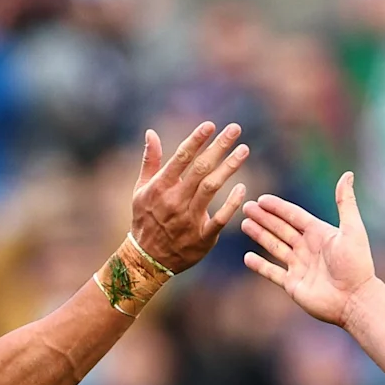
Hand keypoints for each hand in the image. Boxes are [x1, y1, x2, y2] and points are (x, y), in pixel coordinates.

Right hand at [130, 122, 248, 272]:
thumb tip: (151, 132)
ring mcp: (189, 219)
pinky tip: (242, 188)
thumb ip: (150, 161)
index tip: (211, 125)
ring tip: (244, 150)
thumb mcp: (141, 189)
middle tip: (235, 128)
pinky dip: (232, 203)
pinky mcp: (202, 237)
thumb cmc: (145, 219)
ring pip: (212, 188)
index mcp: (160, 187)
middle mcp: (175, 200)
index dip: (196, 140)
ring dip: (229, 167)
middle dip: (219, 146)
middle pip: (201, 168)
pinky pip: (221, 218)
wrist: (147, 259)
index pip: (181, 158)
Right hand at [241, 171, 375, 326]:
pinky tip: (248, 257)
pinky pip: (272, 272)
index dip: (278, 207)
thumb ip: (346, 202)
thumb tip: (348, 174)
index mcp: (319, 234)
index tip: (261, 199)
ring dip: (259, 235)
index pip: (294, 216)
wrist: (354, 299)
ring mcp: (299, 267)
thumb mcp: (352, 229)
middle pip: (281, 229)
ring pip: (274, 246)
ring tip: (244, 224)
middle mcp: (308, 248)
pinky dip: (260, 265)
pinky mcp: (293, 285)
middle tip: (246, 207)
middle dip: (263, 218)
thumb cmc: (356, 264)